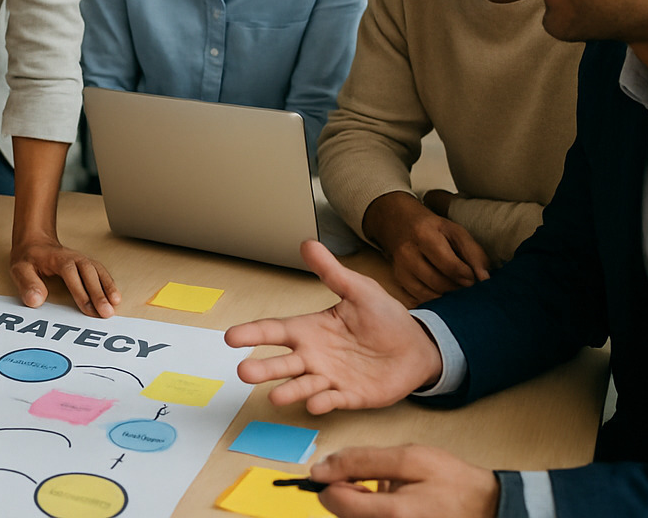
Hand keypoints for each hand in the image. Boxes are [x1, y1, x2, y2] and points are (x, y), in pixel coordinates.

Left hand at [10, 235, 120, 318]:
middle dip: (99, 293)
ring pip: (98, 272)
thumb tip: (36, 301)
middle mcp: (73, 257)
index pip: (70, 272)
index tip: (87, 308)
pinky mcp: (87, 265)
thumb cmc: (29, 258)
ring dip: (107, 288)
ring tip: (114, 306)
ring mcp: (82, 260)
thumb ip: (27, 284)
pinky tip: (115, 297)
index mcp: (57, 258)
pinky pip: (101, 273)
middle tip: (106, 313)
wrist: (36, 242)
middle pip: (89, 272)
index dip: (80, 290)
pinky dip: (109, 284)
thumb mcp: (20, 269)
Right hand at [223, 240, 441, 413]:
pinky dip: (323, 403)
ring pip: (303, 386)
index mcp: (311, 329)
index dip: (252, 333)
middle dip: (263, 368)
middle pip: (282, 363)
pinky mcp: (350, 396)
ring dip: (289, 391)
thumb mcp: (358, 289)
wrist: (416, 346)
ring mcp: (330, 378)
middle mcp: (314, 356)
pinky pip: (333, 400)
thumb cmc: (384, 317)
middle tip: (243, 372)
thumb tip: (307, 243)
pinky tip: (316, 403)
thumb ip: (331, 272)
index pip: (275, 331)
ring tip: (275, 396)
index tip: (231, 338)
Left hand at [310, 445, 499, 517]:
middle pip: (338, 512)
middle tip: (376, 479)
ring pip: (352, 517)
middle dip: (347, 490)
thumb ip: (361, 461)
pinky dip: (372, 510)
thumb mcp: (409, 458)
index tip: (343, 466)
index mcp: (392, 515)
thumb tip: (321, 469)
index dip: (331, 477)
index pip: (331, 499)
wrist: (484, 508)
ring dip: (360, 501)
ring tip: (389, 490)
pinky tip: (394, 502)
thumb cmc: (452, 483)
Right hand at [362, 191, 490, 302]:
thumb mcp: (456, 231)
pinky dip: (435, 299)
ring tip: (456, 288)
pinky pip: (419, 299)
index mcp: (424, 235)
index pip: (450, 266)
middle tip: (467, 285)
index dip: (467, 276)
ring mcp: (400, 268)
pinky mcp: (398, 279)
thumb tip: (485, 279)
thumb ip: (474, 253)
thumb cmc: (433, 228)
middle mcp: (408, 253)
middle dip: (458, 288)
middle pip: (440, 283)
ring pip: (430, 295)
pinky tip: (442, 292)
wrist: (399, 222)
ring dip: (448, 296)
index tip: (475, 278)